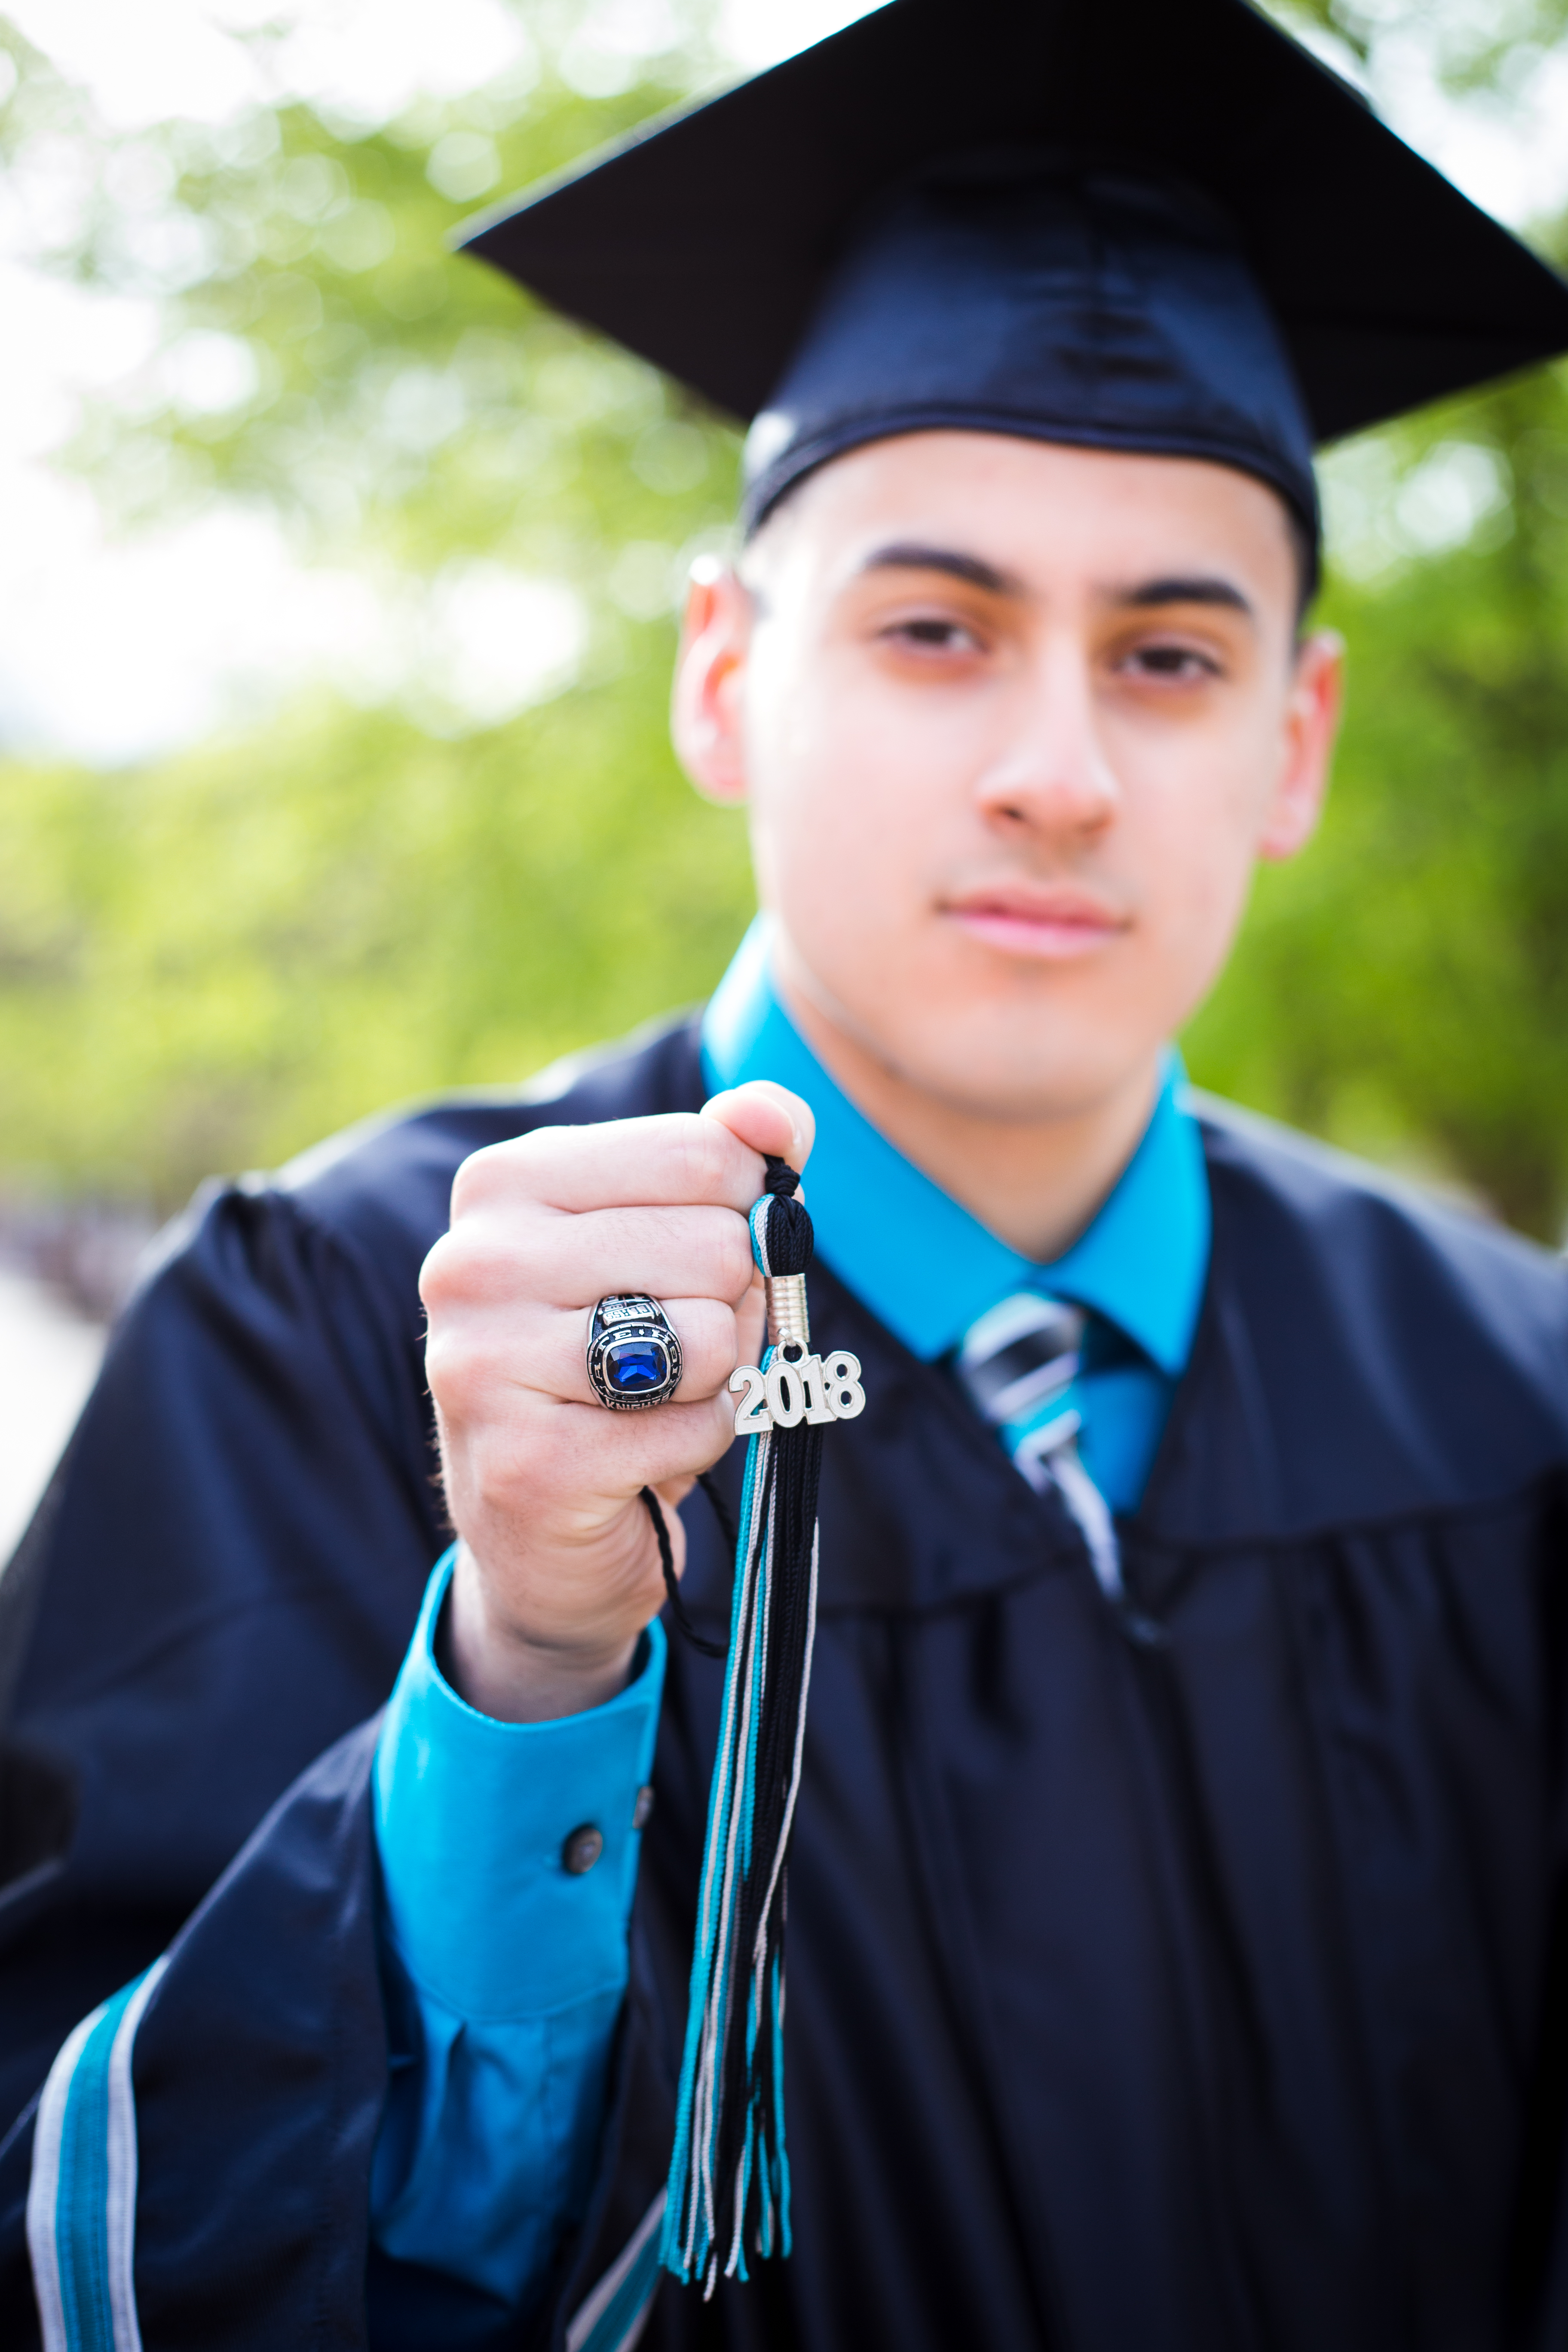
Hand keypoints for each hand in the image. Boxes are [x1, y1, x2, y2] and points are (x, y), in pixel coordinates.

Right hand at [419, 1079, 813, 1722]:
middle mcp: (472, 1263)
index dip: (741, 1216)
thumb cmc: (621, 1363)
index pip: (702, 1154)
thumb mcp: (674, 1240)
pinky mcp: (526, 1465)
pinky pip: (695, 1426)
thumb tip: (776, 1113)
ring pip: (708, 1336)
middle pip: (716, 1244)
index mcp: (502, 1183)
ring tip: (655, 1397)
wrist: (543, 1531)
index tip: (691, 1263)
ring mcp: (484, 1364)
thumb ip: (732, 1158)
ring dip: (716, 1376)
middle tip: (673, 1347)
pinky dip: (700, 1442)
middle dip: (729, 1304)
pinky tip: (642, 1455)